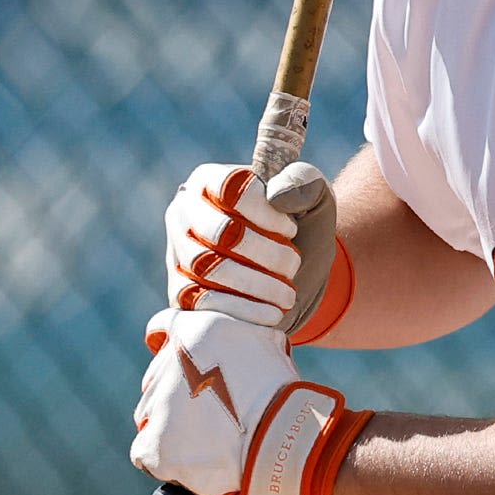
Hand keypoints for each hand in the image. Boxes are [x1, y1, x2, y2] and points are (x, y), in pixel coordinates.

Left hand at [131, 308, 371, 494]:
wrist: (284, 439)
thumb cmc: (283, 393)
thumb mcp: (266, 341)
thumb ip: (237, 333)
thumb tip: (230, 335)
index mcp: (194, 331)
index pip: (161, 327)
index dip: (171, 344)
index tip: (183, 361)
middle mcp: (167, 363)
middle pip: (157, 378)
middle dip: (177, 392)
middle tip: (209, 411)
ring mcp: (157, 405)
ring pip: (151, 413)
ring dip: (171, 424)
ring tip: (208, 439)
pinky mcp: (153, 445)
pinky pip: (146, 451)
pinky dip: (165, 457)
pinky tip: (192, 459)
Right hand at [164, 160, 345, 337]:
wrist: (296, 280)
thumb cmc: (302, 231)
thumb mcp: (316, 200)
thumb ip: (305, 182)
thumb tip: (277, 194)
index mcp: (209, 180)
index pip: (230, 187)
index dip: (268, 213)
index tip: (292, 229)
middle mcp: (183, 214)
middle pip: (220, 231)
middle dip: (267, 252)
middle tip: (293, 264)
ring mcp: (177, 253)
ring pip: (208, 267)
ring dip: (258, 283)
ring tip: (287, 293)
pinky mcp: (180, 293)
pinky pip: (201, 302)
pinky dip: (243, 309)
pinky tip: (271, 313)